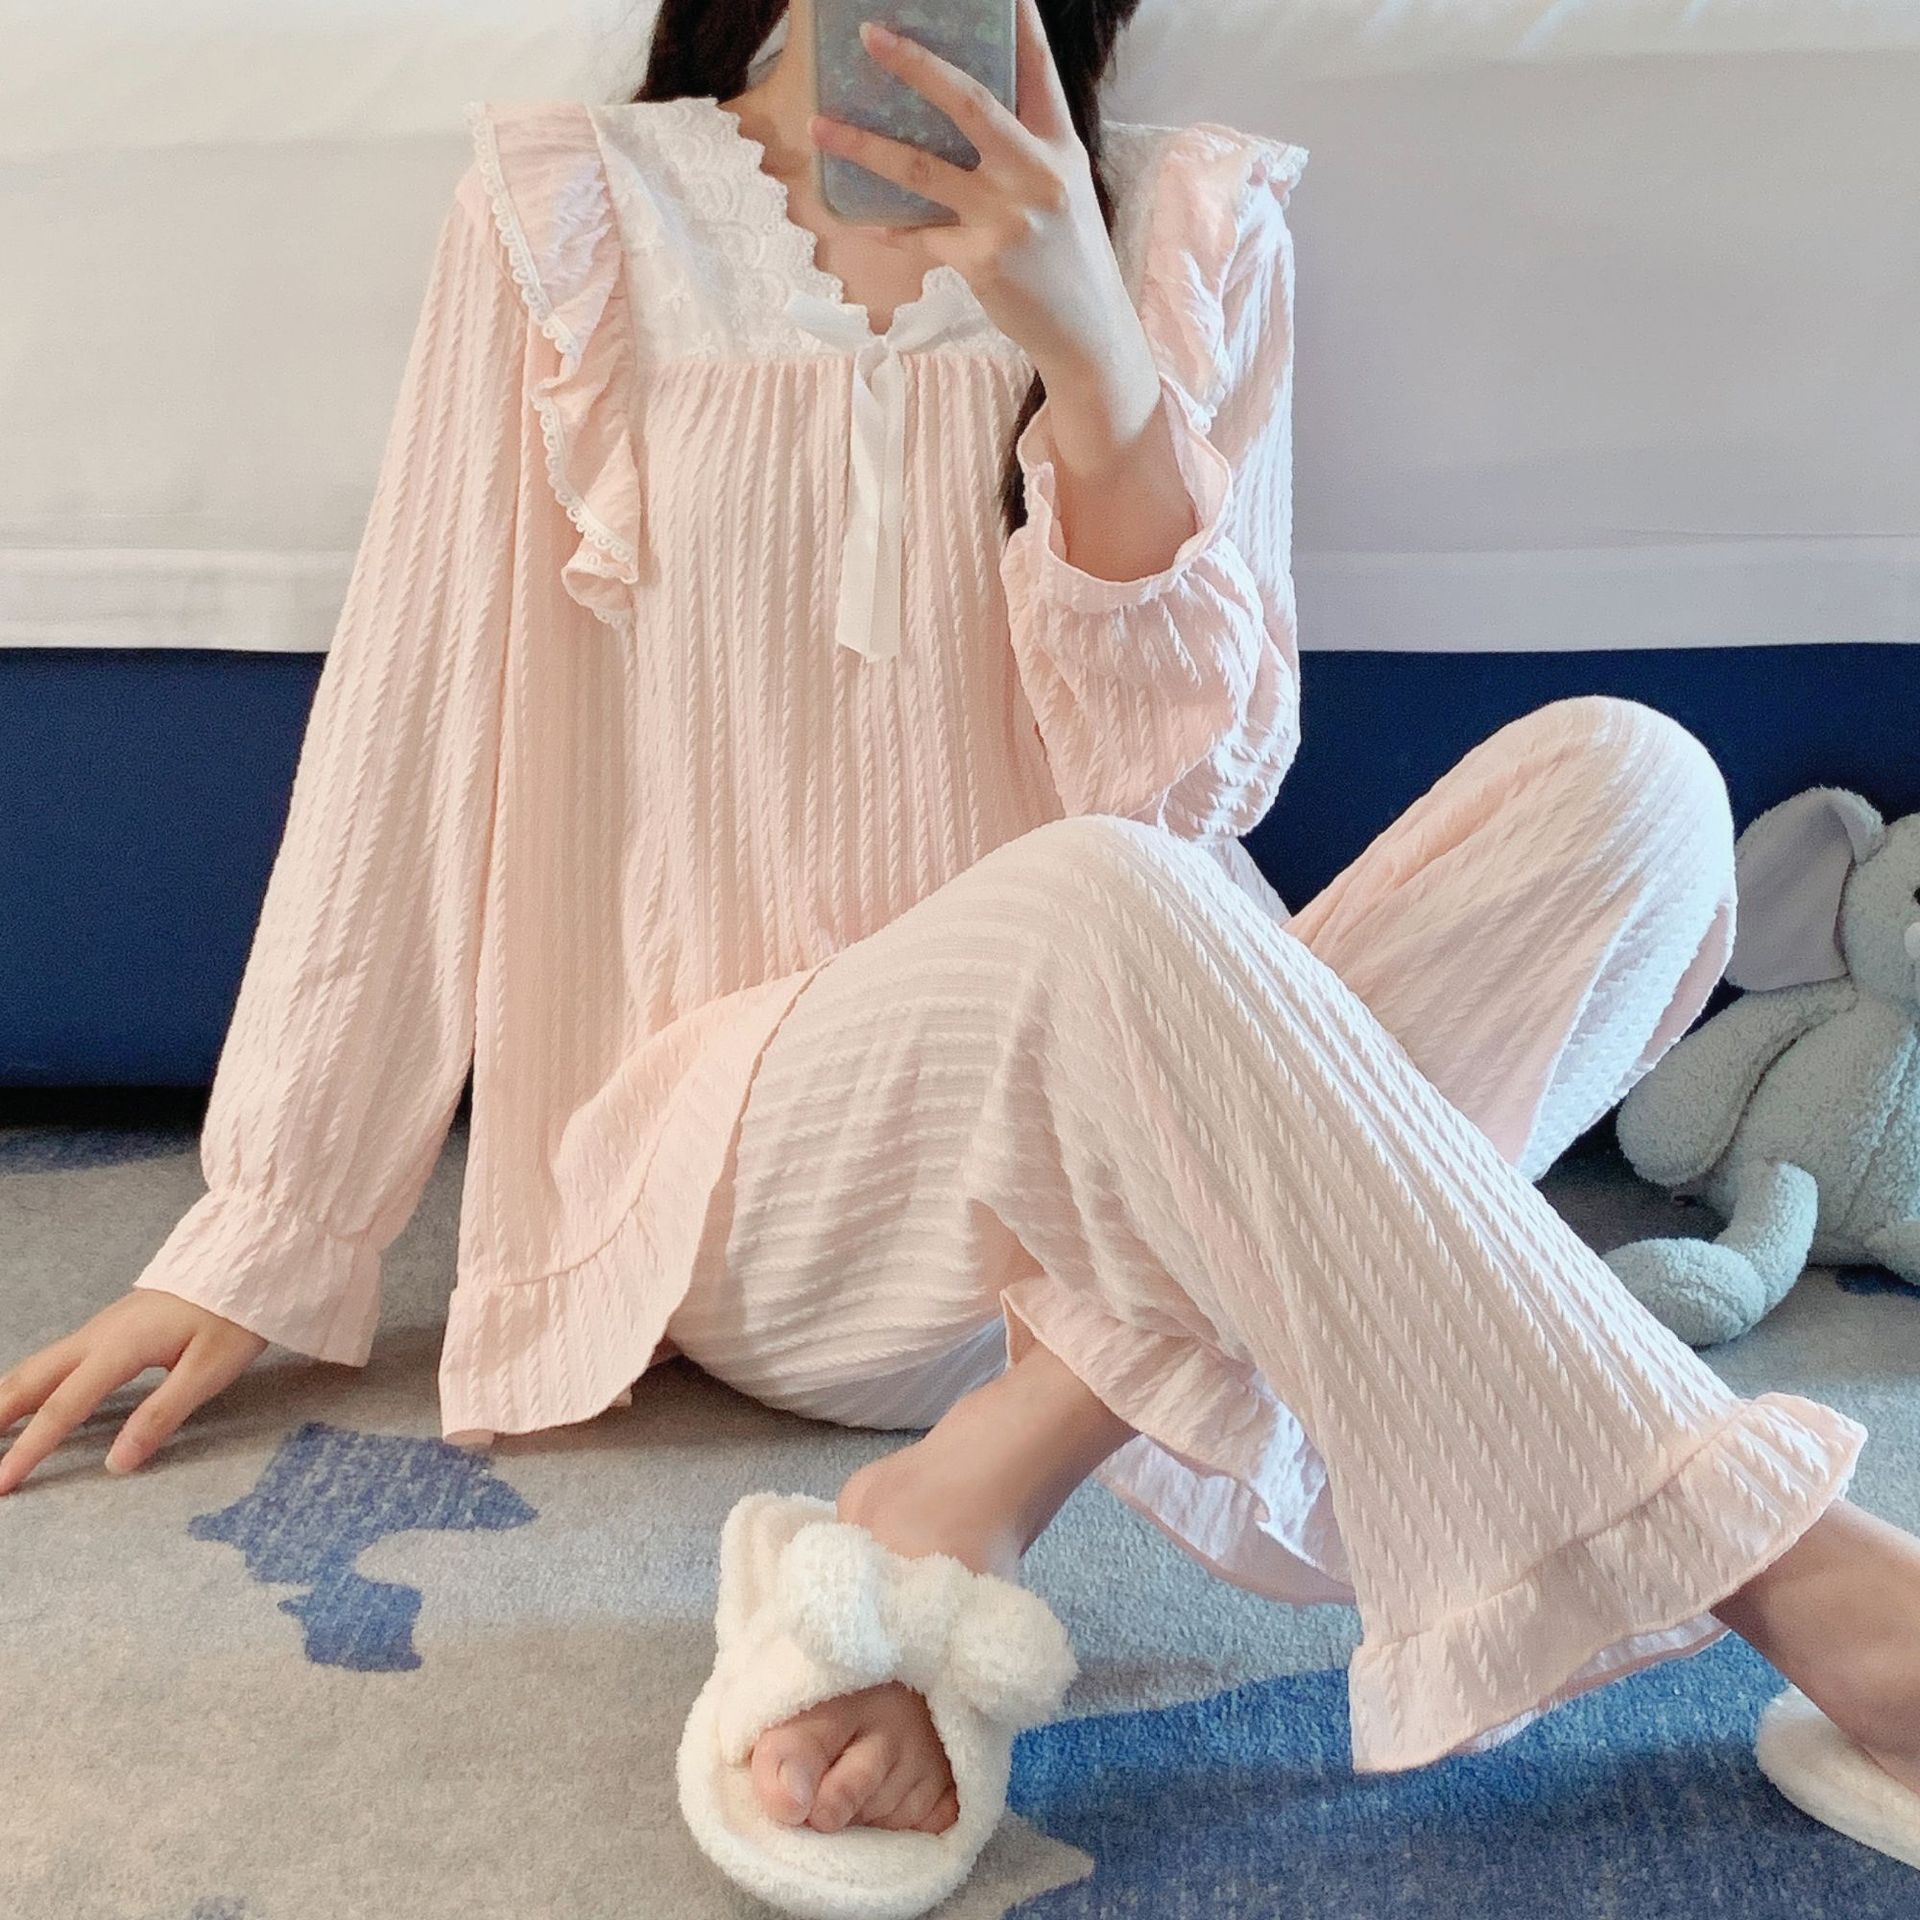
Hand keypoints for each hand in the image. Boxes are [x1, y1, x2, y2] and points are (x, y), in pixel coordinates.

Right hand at [0, 1289, 269, 1493]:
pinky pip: (54, 1358)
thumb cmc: (233, 1316)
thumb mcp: (208, 1371)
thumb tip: (116, 1463)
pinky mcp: (111, 1327)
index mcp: (118, 1349)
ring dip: (4, 1397)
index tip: (2, 1484)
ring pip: (38, 1366)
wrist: (246, 1260)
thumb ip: (161, 1415)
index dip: (29, 1449)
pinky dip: (27, 1382)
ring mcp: (101, 1328)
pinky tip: (25, 1395)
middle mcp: (97, 1336)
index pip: (63, 1408)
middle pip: (32, 1380)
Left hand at [816, 0, 1148, 395]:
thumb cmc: (1069, 257)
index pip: (1038, 70)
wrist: (1086, 332)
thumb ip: (1026, 151)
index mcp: (1060, 148)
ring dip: (864, 146)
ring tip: (818, 125)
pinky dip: (890, 227)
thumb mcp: (1064, 191)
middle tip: (868, 35)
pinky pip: (920, 235)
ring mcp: (1006, 218)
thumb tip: (962, 115)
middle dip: (915, 65)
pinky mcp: (980, 261)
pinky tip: (862, 220)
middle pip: (969, 103)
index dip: (1018, 22)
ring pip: (922, 169)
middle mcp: (1035, 174)